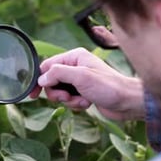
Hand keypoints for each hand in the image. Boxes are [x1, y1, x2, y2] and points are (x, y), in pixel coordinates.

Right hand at [30, 48, 144, 119]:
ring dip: (67, 100)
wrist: (127, 102)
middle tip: (67, 97)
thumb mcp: (81, 76)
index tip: (33, 94)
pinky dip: (75, 104)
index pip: (47, 65)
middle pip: (51, 80)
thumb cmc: (108, 86)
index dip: (39, 79)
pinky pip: (69, 99)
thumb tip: (41, 79)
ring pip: (59, 92)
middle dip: (57, 93)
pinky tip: (86, 104)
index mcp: (74, 56)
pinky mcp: (83, 92)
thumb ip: (58, 74)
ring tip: (81, 101)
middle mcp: (75, 66)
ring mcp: (79, 80)